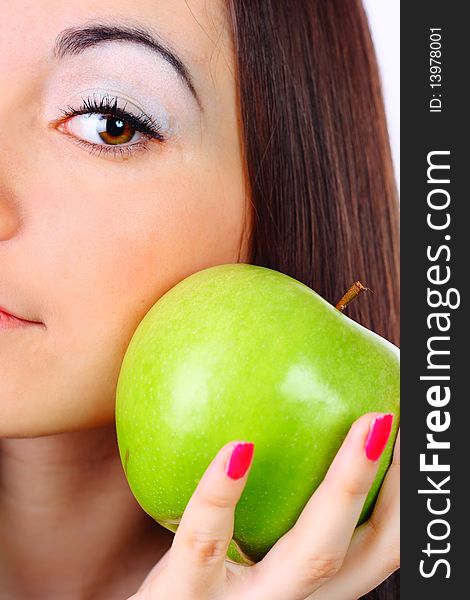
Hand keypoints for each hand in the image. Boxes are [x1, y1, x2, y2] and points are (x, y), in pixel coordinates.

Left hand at [129, 413, 398, 599]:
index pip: (377, 549)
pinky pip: (206, 546)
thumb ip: (268, 505)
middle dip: (404, 494)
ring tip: (368, 424)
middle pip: (371, 555)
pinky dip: (223, 496)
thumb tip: (276, 420)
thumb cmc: (192, 580)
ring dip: (349, 486)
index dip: (408, 502)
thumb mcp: (238, 546)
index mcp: (307, 588)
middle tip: (408, 424)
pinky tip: (239, 448)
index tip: (415, 444)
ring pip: (312, 555)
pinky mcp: (184, 599)